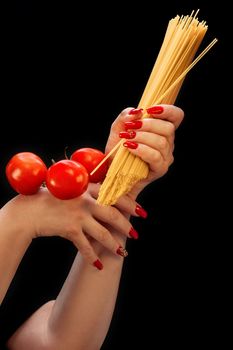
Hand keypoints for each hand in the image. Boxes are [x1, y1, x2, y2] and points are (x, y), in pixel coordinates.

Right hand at [10, 185, 138, 268]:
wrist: (30, 210)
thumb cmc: (52, 199)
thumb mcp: (72, 190)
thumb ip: (89, 193)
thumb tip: (108, 200)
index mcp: (88, 188)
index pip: (116, 195)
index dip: (131, 205)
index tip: (141, 212)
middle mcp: (86, 201)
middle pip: (113, 215)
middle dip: (127, 226)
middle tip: (135, 235)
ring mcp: (78, 215)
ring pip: (103, 233)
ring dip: (114, 245)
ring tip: (123, 252)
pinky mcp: (70, 229)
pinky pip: (86, 246)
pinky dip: (93, 257)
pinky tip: (99, 265)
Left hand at [105, 104, 183, 197]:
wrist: (112, 171)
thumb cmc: (118, 149)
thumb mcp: (118, 128)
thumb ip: (126, 116)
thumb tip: (137, 111)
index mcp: (161, 130)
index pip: (176, 116)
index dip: (168, 110)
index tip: (150, 110)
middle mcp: (168, 142)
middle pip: (168, 128)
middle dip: (148, 124)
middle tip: (131, 127)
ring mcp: (165, 157)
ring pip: (161, 142)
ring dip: (142, 137)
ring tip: (127, 138)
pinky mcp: (160, 169)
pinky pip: (155, 157)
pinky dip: (142, 150)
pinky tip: (130, 147)